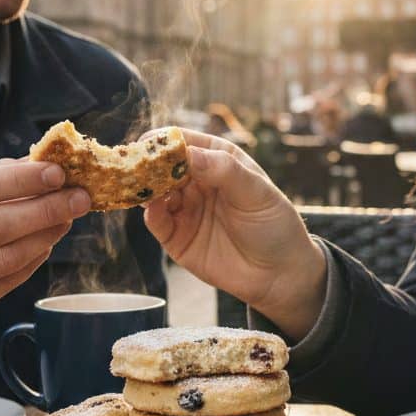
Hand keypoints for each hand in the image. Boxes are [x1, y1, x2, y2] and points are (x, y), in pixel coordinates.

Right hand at [0, 159, 90, 343]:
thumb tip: (42, 164)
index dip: (20, 181)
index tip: (58, 173)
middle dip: (45, 209)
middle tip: (79, 197)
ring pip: (5, 257)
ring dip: (46, 235)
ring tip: (67, 217)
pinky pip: (7, 282)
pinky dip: (34, 259)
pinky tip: (47, 242)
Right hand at [143, 129, 325, 339]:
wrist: (279, 274)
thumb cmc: (274, 225)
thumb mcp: (257, 192)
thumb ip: (224, 171)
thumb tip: (189, 154)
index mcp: (218, 160)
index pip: (186, 142)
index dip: (166, 141)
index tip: (151, 144)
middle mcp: (197, 181)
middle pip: (163, 166)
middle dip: (148, 165)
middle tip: (136, 166)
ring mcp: (185, 208)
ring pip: (155, 192)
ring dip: (145, 188)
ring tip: (140, 187)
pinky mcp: (177, 237)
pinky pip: (157, 221)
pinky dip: (150, 213)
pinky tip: (151, 209)